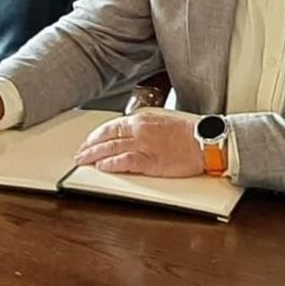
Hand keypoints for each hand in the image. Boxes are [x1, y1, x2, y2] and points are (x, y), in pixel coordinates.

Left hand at [72, 109, 204, 176]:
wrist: (204, 140)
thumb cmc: (188, 132)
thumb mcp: (161, 120)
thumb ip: (143, 126)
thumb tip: (129, 133)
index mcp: (141, 119)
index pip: (110, 126)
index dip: (95, 136)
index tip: (88, 142)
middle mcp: (138, 130)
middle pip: (106, 137)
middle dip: (89, 146)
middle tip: (79, 154)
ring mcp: (143, 145)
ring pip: (110, 149)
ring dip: (94, 155)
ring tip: (84, 161)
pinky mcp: (149, 161)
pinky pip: (124, 162)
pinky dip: (110, 164)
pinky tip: (102, 167)